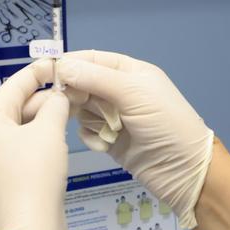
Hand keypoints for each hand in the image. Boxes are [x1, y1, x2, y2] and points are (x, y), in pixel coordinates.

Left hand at [0, 60, 73, 229]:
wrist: (29, 227)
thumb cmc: (35, 173)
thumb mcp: (50, 131)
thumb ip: (55, 105)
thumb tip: (58, 97)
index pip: (11, 88)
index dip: (36, 73)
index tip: (57, 63)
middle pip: (12, 110)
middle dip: (41, 101)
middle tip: (70, 93)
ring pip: (16, 132)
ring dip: (41, 122)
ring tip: (67, 115)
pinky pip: (17, 152)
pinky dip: (36, 142)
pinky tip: (56, 142)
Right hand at [49, 50, 214, 229]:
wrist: (184, 169)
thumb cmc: (166, 123)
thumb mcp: (134, 94)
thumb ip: (96, 79)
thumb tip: (62, 66)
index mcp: (130, 72)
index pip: (93, 59)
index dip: (70, 63)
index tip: (45, 72)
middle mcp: (121, 91)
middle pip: (83, 84)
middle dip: (74, 94)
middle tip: (65, 105)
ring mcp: (114, 116)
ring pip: (81, 109)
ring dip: (85, 119)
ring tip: (99, 128)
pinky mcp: (110, 140)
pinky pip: (87, 132)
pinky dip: (91, 137)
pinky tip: (105, 144)